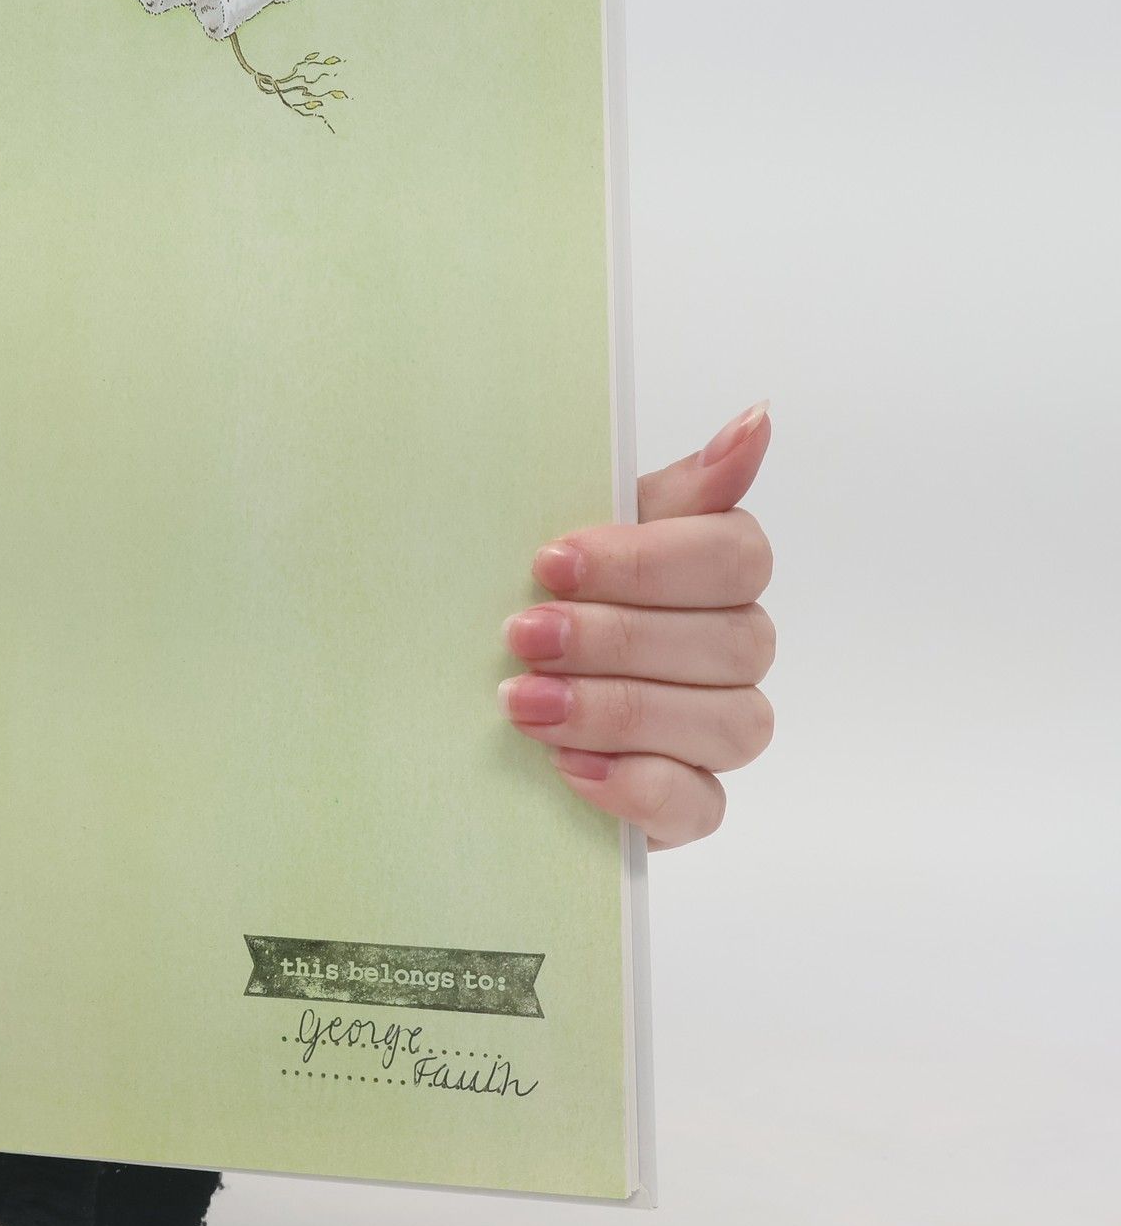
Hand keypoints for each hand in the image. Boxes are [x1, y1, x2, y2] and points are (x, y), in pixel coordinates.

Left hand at [498, 403, 774, 847]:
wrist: (466, 690)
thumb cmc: (535, 594)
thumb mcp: (578, 528)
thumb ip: (673, 487)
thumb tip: (758, 420)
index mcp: (714, 566)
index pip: (733, 555)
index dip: (645, 562)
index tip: (550, 562)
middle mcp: (734, 645)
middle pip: (731, 641)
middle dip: (616, 639)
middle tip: (522, 637)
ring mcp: (719, 728)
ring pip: (727, 722)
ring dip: (618, 710)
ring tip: (526, 705)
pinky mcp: (689, 803)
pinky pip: (700, 804)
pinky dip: (636, 787)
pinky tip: (568, 768)